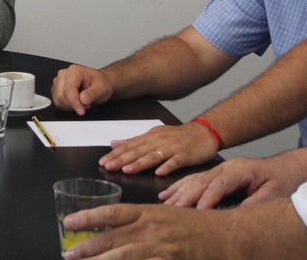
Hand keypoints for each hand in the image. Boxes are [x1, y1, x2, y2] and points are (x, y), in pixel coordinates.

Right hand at [51, 65, 113, 114]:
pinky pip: (58, 102)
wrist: (99, 83)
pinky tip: (76, 103)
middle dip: (74, 104)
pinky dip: (67, 106)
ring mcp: (59, 82)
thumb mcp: (101, 88)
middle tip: (87, 104)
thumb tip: (83, 99)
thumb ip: (92, 93)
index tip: (81, 110)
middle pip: (61, 95)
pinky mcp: (57, 90)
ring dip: (71, 106)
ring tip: (82, 102)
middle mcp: (64, 75)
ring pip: (58, 100)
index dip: (74, 101)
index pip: (69, 87)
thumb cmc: (100, 83)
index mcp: (74, 71)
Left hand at [61, 204, 231, 259]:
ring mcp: (161, 247)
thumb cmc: (194, 224)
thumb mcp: (164, 214)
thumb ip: (139, 221)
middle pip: (113, 238)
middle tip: (69, 254)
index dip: (88, 218)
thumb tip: (114, 226)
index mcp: (147, 212)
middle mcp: (152, 228)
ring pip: (124, 256)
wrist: (226, 234)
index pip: (112, 214)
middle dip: (88, 248)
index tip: (69, 223)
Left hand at [99, 122, 218, 175]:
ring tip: (127, 170)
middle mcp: (158, 141)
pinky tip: (159, 172)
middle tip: (108, 166)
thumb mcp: (154, 135)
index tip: (102, 161)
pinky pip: (175, 162)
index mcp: (150, 137)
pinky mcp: (185, 156)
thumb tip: (114, 143)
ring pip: (153, 156)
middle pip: (138, 151)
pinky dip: (167, 167)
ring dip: (140, 163)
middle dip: (122, 159)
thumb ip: (134, 141)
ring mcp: (172, 148)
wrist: (204, 132)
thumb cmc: (178, 136)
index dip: (115, 154)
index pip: (129, 146)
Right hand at [159, 155, 305, 208]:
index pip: (219, 185)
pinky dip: (180, 188)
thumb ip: (255, 203)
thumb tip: (236, 216)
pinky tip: (167, 195)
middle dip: (185, 196)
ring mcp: (220, 169)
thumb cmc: (283, 180)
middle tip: (172, 210)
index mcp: (239, 170)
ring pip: (193, 180)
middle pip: (201, 182)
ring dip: (178, 192)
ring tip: (164, 204)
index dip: (207, 198)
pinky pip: (194, 180)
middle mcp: (226, 168)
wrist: (289, 168)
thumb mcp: (275, 193)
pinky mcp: (217, 174)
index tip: (196, 211)